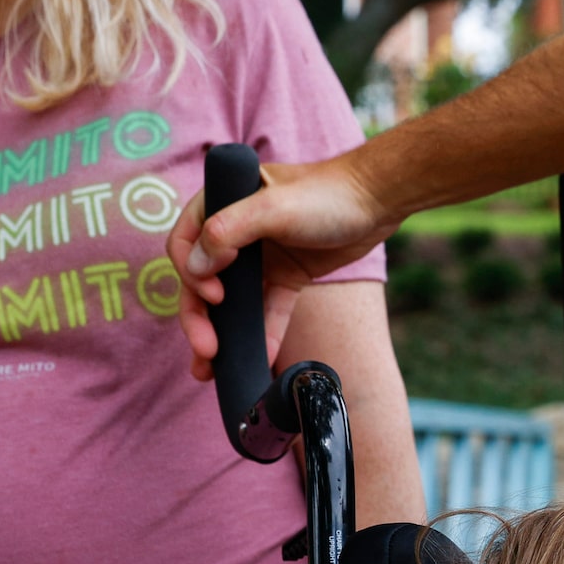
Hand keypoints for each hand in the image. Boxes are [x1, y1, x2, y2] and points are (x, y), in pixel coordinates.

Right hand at [168, 154, 400, 382]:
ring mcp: (261, 256)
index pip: (186, 243)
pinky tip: (258, 360)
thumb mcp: (274, 206)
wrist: (378, 200)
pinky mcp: (286, 276)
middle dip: (199, 317)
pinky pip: (268, 310)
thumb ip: (229, 230)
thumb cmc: (326, 192)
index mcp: (221, 202)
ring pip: (232, 300)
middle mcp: (235, 230)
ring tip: (210, 370)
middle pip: (203, 279)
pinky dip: (262, 333)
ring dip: (221, 333)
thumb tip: (196, 268)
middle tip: (205, 349)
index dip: (191, 273)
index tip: (215, 294)